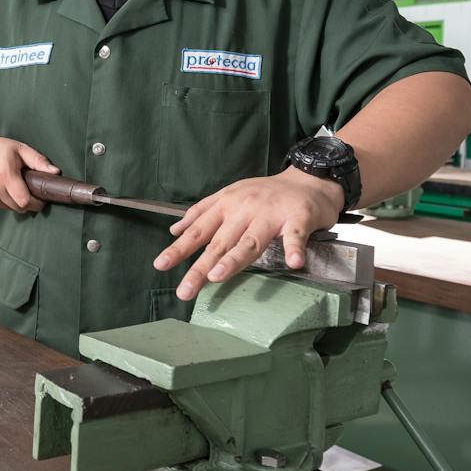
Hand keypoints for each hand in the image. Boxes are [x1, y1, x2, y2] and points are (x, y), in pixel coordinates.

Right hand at [0, 135, 57, 212]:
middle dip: (28, 202)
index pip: (25, 202)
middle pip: (19, 207)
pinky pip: (0, 206)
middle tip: (29, 189)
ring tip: (14, 185)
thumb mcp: (20, 149)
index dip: (36, 203)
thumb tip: (56, 172)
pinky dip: (5, 200)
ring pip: (10, 208)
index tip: (41, 198)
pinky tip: (1, 186)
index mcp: (5, 175)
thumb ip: (39, 161)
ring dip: (16, 201)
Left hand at [152, 169, 340, 301]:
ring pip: (251, 240)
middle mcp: (245, 209)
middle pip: (220, 242)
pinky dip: (295, 248)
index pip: (199, 230)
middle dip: (200, 267)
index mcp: (227, 205)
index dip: (180, 248)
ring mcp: (271, 214)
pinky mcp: (299, 218)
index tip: (161, 265)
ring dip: (234, 258)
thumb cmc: (267, 194)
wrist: (309, 181)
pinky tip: (293, 263)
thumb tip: (176, 229)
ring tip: (218, 275)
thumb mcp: (230, 195)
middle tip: (185, 289)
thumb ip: (203, 213)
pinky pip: (296, 235)